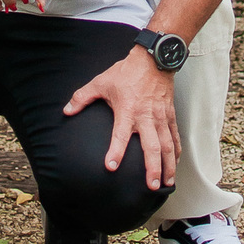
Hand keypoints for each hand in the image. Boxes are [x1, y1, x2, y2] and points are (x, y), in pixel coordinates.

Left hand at [63, 46, 180, 192]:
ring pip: (167, 145)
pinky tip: (175, 163)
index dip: (115, 151)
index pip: (120, 135)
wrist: (153, 58)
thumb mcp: (101, 82)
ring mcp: (160, 117)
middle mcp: (146, 117)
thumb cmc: (127, 71)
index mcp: (127, 110)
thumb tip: (67, 110)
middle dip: (152, 168)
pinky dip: (176, 151)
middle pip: (152, 147)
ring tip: (167, 182)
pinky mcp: (170, 114)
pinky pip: (175, 136)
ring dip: (168, 165)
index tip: (111, 166)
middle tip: (151, 186)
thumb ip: (82, 97)